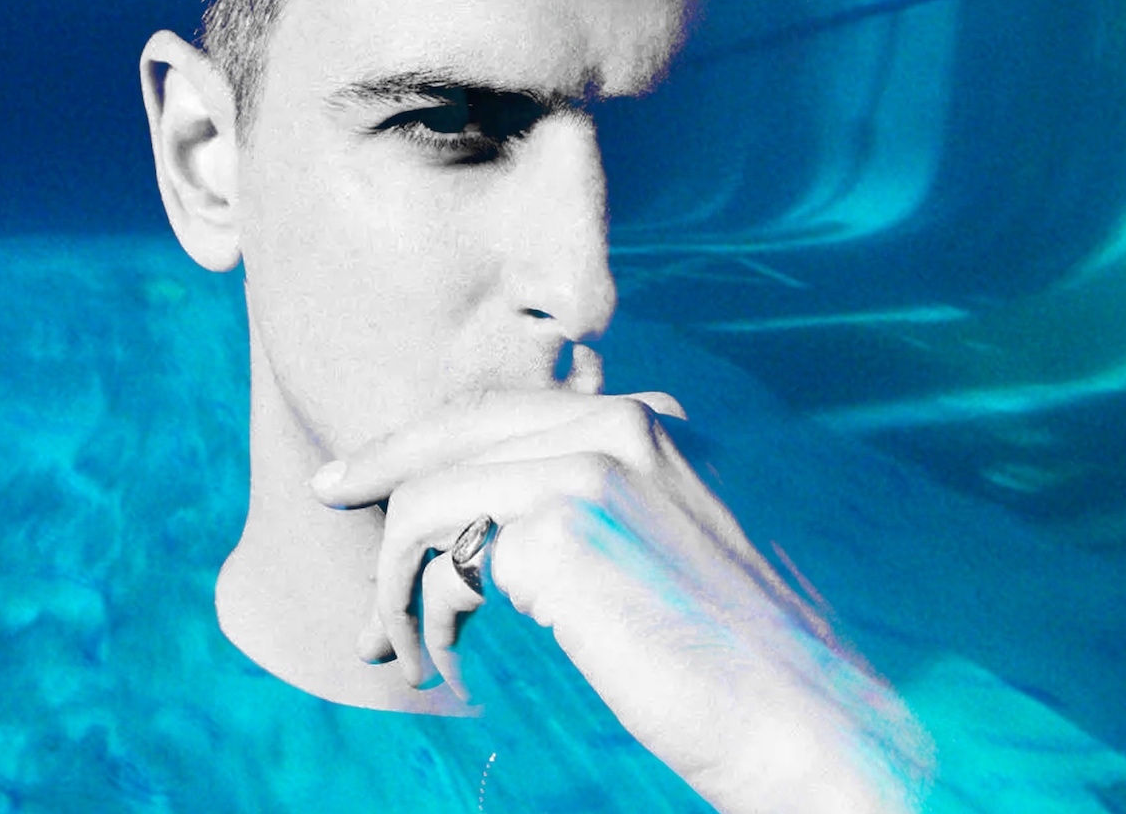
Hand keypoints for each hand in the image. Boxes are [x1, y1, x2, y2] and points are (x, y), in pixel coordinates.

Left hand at [311, 383, 932, 813]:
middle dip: (382, 468)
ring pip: (432, 492)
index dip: (425, 437)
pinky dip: (419, 603)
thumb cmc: (728, 655)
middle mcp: (619, 423)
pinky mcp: (560, 527)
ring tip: (403, 640)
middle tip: (328, 495)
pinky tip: (441, 652)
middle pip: (455, 426)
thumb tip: (480, 529)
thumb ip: (585, 506)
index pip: (501, 408)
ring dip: (396, 571)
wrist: (797, 716)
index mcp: (647, 421)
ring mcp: (589, 467)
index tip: (369, 468)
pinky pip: (439, 550)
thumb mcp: (659, 550)